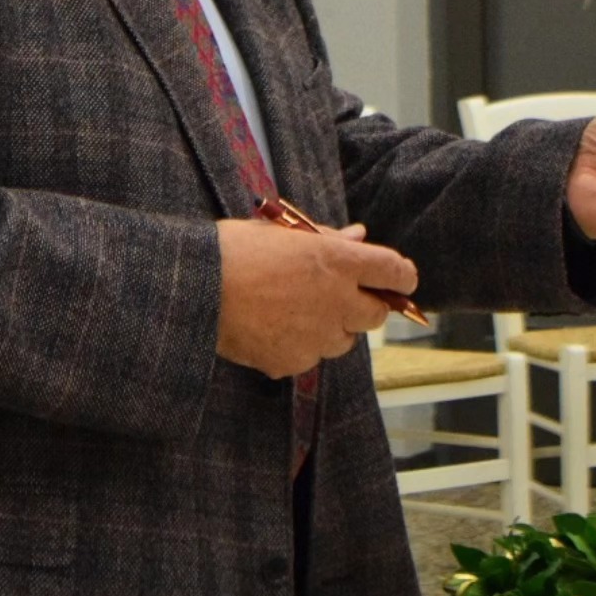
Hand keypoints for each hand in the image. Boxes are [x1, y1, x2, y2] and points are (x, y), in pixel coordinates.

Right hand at [214, 219, 417, 377]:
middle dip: (364, 305)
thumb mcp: (283, 233)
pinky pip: (309, 357)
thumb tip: (358, 236)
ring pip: (342, 340)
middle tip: (337, 295)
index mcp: (337, 261)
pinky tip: (270, 328)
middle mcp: (336, 301)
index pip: (395, 271)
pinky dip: (298, 346)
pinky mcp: (294, 363)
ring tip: (291, 309)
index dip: (401, 275)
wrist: (194, 287)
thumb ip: (327, 238)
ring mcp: (317, 337)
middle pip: (376, 314)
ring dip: (330, 327)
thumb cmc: (235, 249)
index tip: (398, 278)